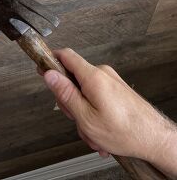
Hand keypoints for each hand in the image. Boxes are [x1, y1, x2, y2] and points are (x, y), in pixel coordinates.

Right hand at [42, 49, 176, 167]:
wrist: (155, 138)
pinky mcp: (116, 89)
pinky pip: (96, 96)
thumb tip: (49, 75)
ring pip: (85, 91)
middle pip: (73, 78)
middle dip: (70, 100)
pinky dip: (94, 112)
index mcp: (93, 77)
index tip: (40, 67)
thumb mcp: (86, 117)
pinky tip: (101, 130)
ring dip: (84, 112)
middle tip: (76, 118)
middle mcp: (102, 73)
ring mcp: (111, 81)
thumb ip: (65, 94)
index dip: (50, 59)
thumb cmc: (126, 131)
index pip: (65, 55)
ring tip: (93, 131)